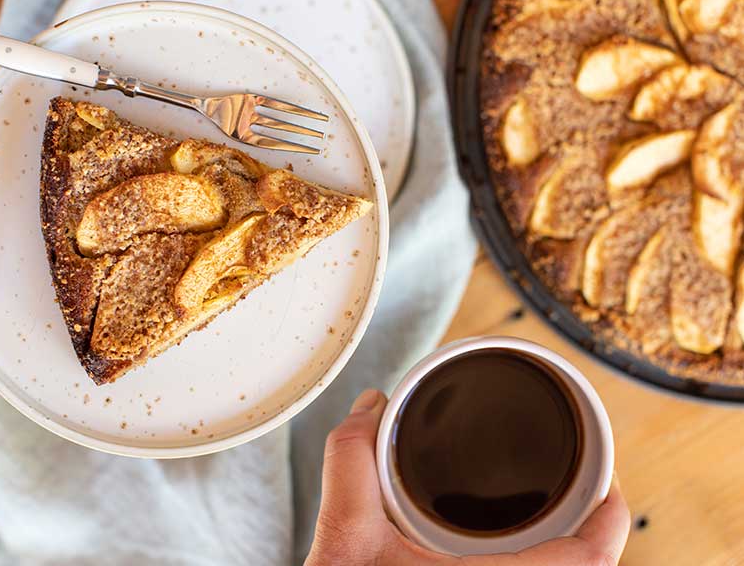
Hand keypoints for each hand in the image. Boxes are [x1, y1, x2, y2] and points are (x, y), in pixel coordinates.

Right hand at [306, 389, 629, 565]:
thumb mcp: (344, 535)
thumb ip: (351, 462)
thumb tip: (370, 406)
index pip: (587, 562)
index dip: (611, 522)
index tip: (609, 487)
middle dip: (589, 531)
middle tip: (586, 492)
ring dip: (565, 554)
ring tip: (561, 519)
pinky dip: (539, 564)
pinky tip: (519, 551)